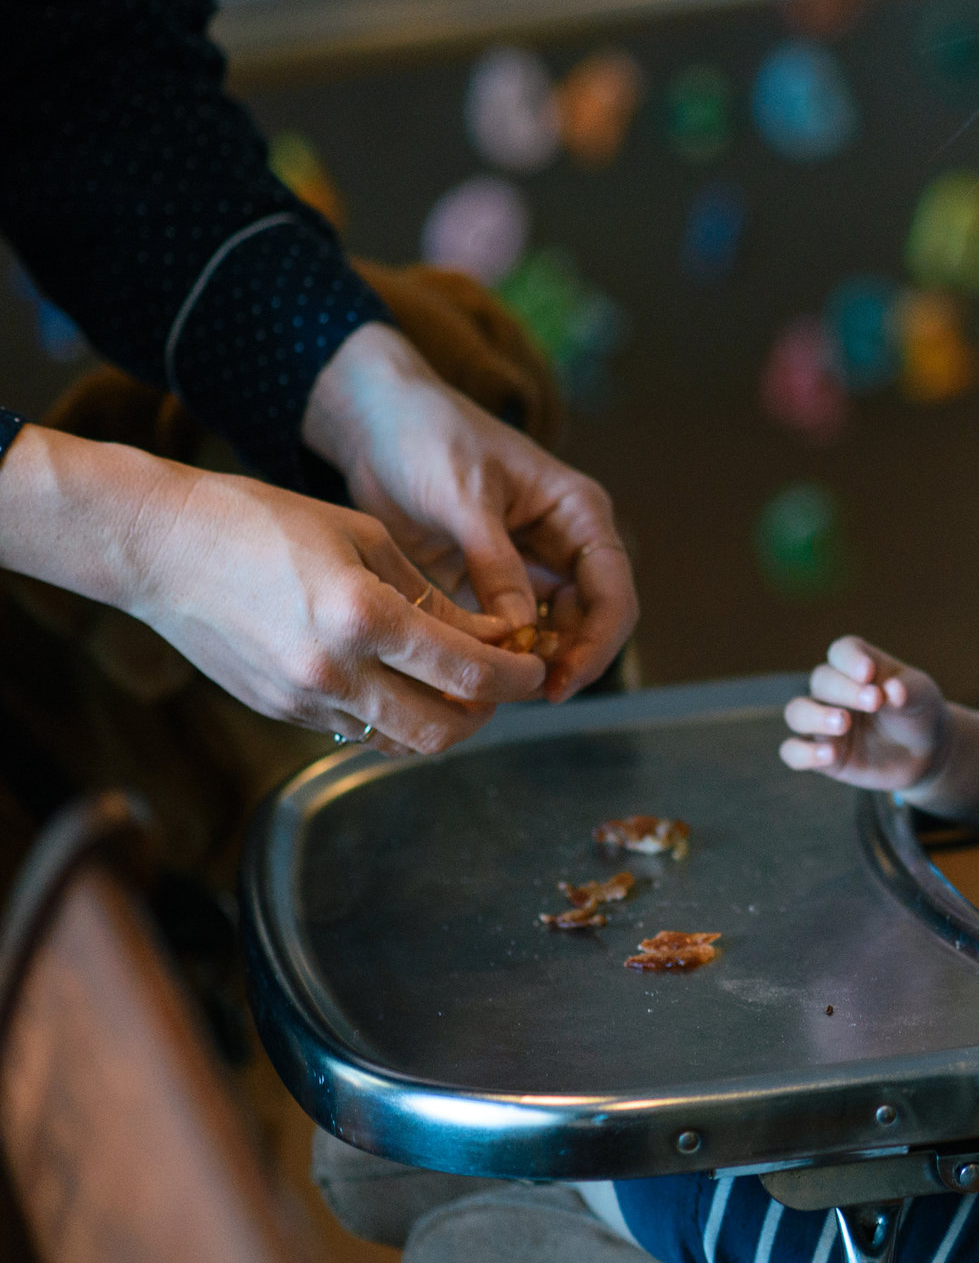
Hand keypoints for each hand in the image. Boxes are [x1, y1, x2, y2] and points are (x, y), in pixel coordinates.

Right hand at [127, 457, 544, 750]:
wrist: (160, 547)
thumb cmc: (262, 521)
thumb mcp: (364, 538)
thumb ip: (431, 596)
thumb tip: (488, 636)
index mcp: (364, 616)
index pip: (468, 672)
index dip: (515, 677)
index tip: (534, 667)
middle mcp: (335, 670)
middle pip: (442, 729)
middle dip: (486, 713)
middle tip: (500, 684)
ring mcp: (302, 699)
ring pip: (399, 741)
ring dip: (440, 722)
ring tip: (454, 687)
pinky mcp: (279, 711)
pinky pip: (355, 732)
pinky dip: (392, 719)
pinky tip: (399, 684)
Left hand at [305, 324, 637, 701]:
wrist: (373, 423)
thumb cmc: (427, 439)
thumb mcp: (462, 499)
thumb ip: (495, 564)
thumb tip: (522, 633)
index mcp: (577, 512)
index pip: (613, 589)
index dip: (598, 641)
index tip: (562, 680)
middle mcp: (563, 542)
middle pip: (590, 619)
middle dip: (567, 659)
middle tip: (524, 693)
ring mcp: (529, 565)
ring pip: (554, 631)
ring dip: (533, 663)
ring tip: (494, 686)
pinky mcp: (491, 582)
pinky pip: (511, 630)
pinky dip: (498, 654)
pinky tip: (473, 672)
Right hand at [780, 636, 953, 792]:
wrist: (924, 753)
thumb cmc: (919, 712)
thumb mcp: (923, 697)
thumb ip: (910, 691)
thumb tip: (894, 690)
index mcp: (859, 665)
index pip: (842, 652)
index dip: (850, 660)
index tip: (869, 672)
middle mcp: (834, 690)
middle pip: (822, 679)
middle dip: (845, 689)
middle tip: (874, 701)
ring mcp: (823, 722)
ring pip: (797, 712)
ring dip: (815, 716)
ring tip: (843, 722)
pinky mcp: (821, 754)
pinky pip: (794, 751)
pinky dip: (804, 753)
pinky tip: (830, 756)